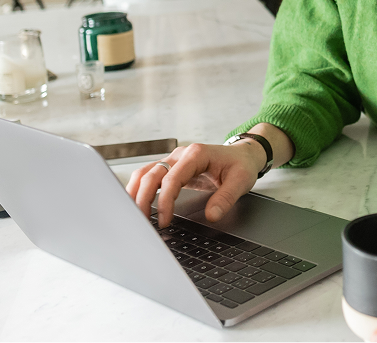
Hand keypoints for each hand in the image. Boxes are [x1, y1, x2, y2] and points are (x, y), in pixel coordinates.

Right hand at [126, 140, 265, 227]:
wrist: (243, 155)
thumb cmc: (241, 165)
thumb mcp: (241, 181)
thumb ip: (226, 198)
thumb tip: (211, 216)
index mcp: (197, 154)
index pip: (172, 178)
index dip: (165, 200)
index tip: (164, 220)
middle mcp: (181, 155)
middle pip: (152, 174)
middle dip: (142, 198)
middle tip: (141, 222)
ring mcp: (174, 160)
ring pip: (145, 173)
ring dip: (136, 193)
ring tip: (133, 215)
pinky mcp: (172, 168)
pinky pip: (150, 176)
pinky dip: (140, 189)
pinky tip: (137, 204)